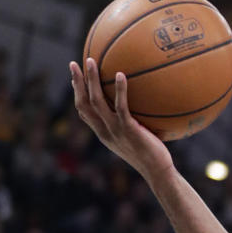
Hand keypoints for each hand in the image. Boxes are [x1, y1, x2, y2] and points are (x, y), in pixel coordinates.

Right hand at [70, 57, 172, 182]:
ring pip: (97, 102)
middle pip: (84, 104)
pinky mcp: (129, 130)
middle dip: (76, 84)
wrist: (157, 172)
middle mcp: (105, 132)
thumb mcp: (135, 138)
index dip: (77, 95)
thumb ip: (130, 123)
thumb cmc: (151, 155)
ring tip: (91, 61)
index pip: (84, 113)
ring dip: (91, 80)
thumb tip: (139, 104)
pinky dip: (120, 90)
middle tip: (73, 64)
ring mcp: (115, 131)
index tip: (75, 78)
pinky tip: (121, 74)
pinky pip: (121, 107)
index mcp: (103, 133)